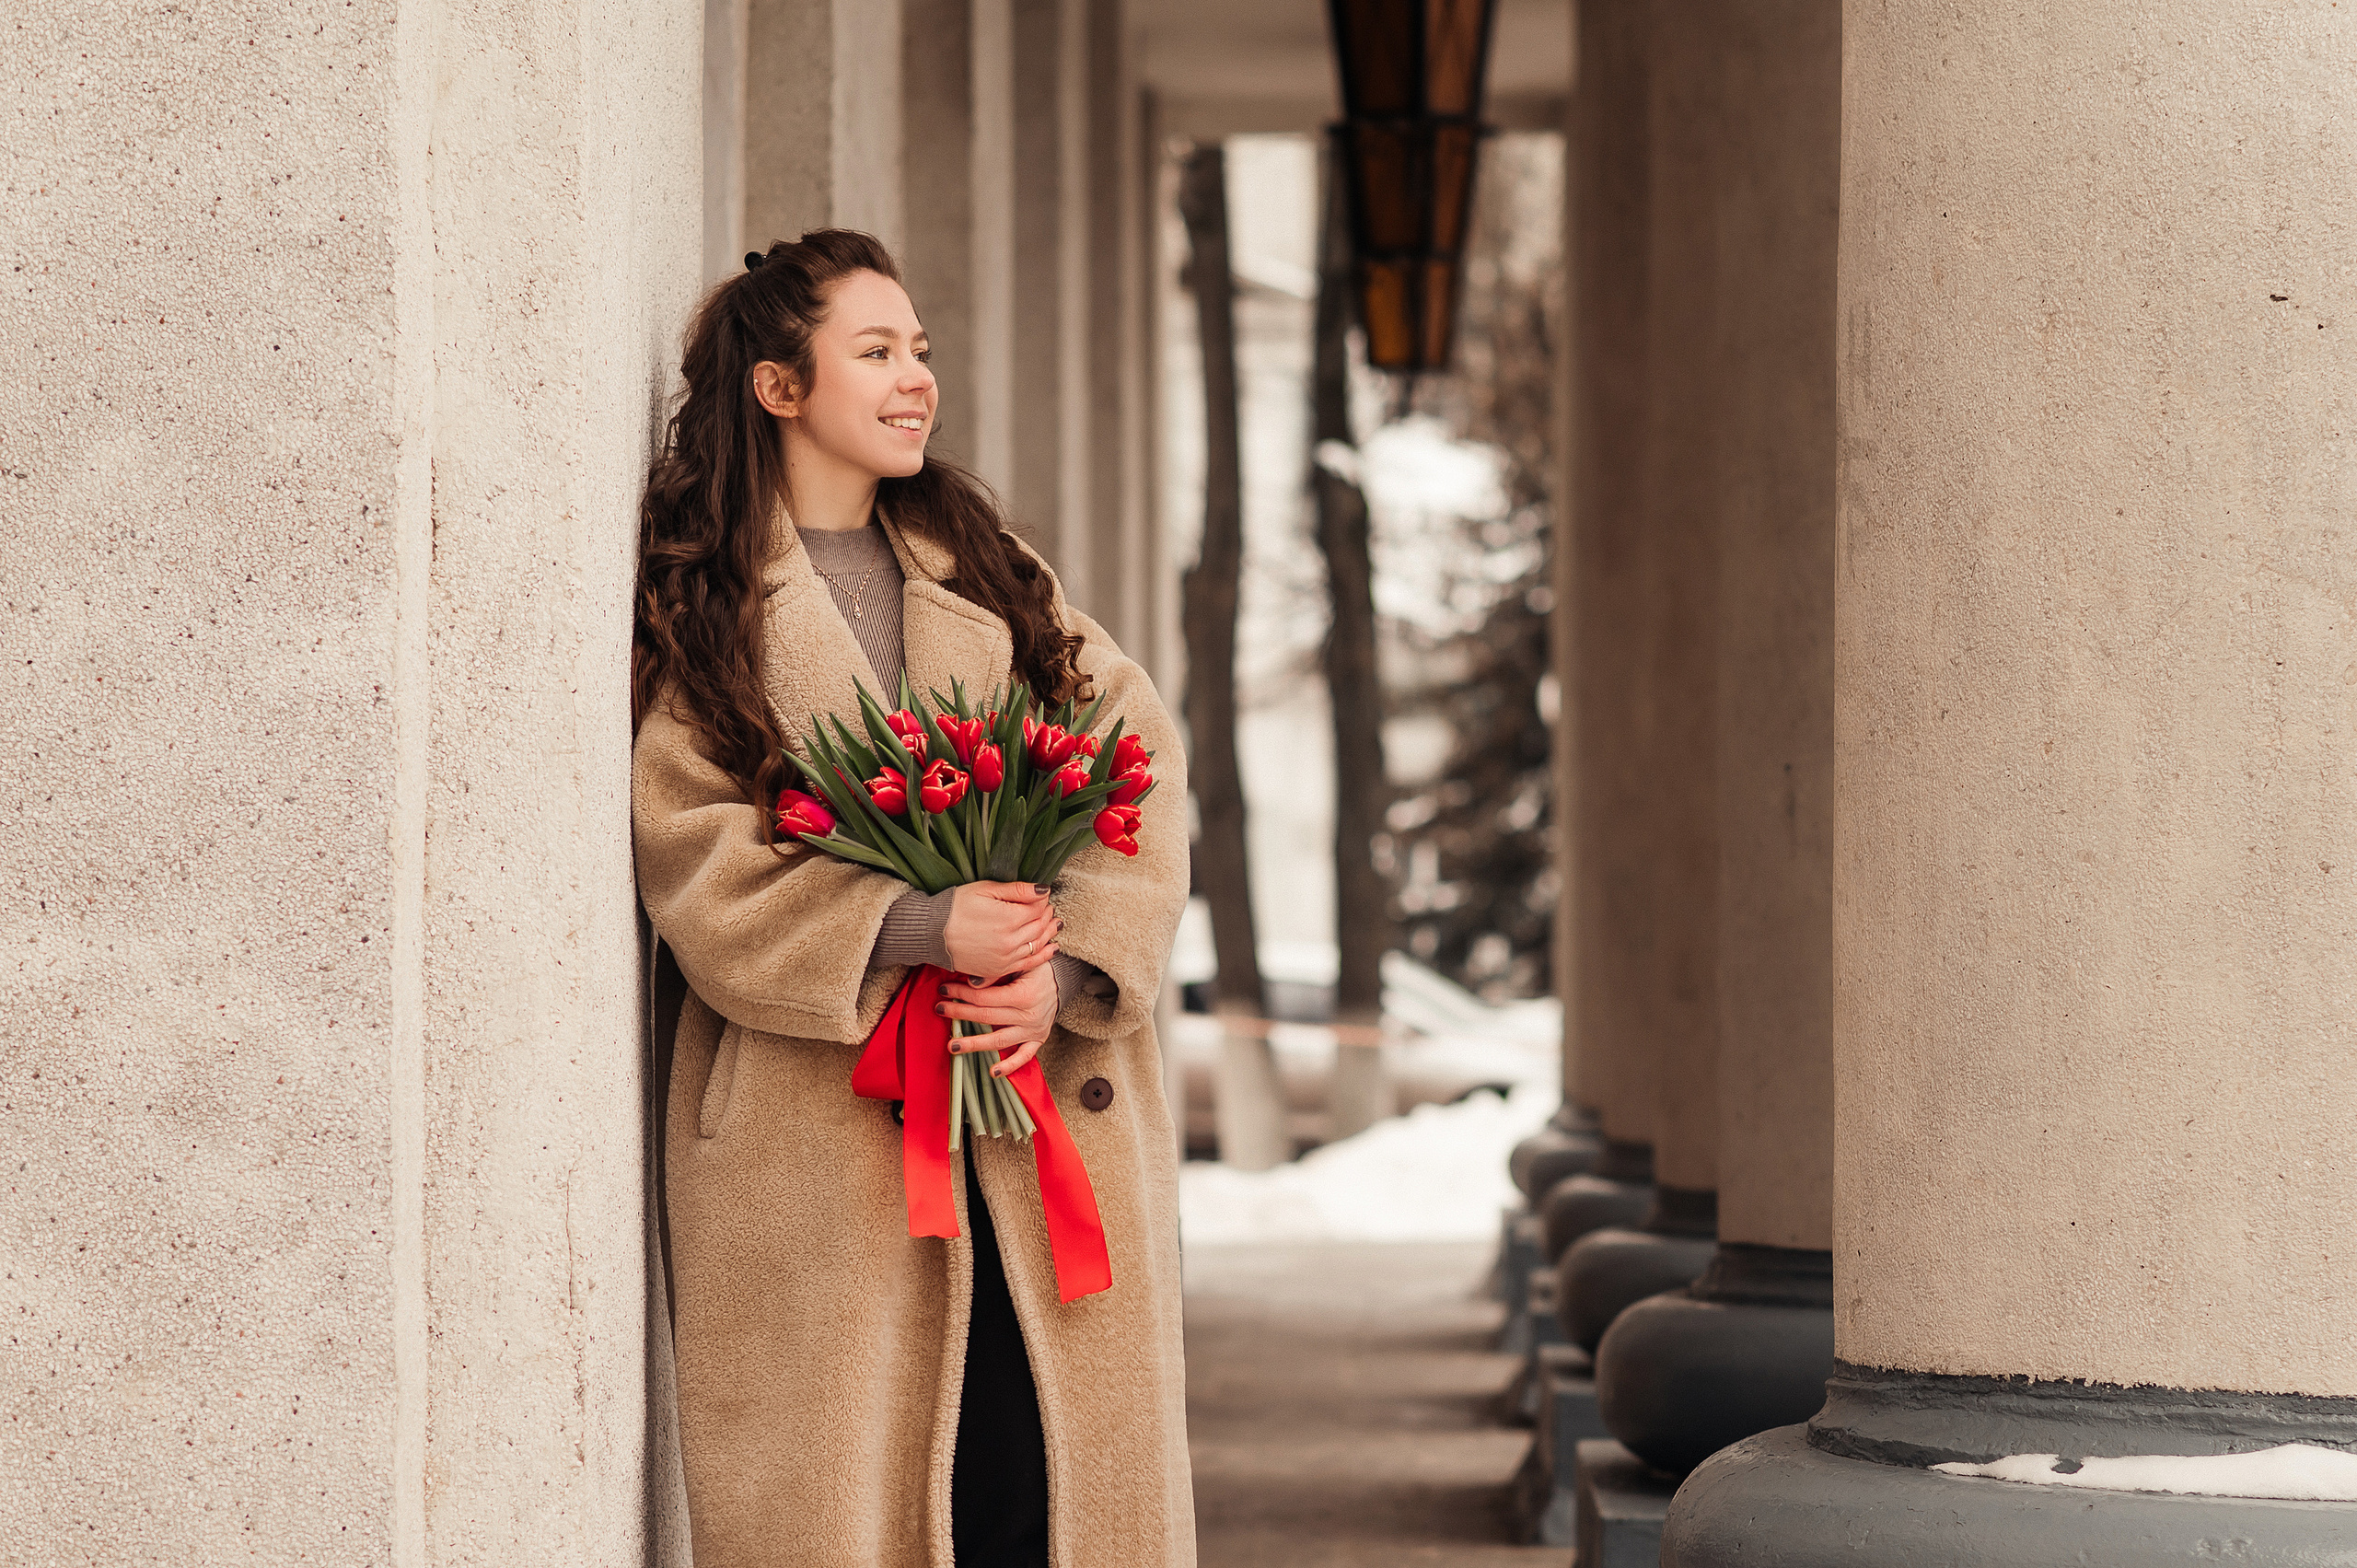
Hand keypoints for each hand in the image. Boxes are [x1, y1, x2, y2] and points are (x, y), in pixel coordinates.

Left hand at [938, 958, 1059, 1076]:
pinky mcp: (1038, 1040)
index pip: (985, 997)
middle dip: (960, 1013)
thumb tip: (972, 982)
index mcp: (1025, 995)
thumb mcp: (1022, 963)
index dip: (962, 993)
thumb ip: (998, 973)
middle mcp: (1029, 1015)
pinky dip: (1010, 1066)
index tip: (945, 990)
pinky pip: (1024, 1056)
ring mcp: (1033, 1030)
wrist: (1062, 982)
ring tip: (952, 1046)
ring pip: (999, 1040)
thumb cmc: (1037, 970)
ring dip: (974, 1044)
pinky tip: (993, 1072)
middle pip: (987, 1018)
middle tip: (940, 1010)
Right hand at [941, 881, 1061, 981]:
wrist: (931, 933)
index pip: (1038, 908)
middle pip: (1040, 927)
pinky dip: (1042, 955)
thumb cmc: (955, 907)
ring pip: (1037, 945)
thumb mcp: (986, 890)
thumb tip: (1044, 889)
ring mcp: (1005, 958)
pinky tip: (1051, 948)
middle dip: (1047, 915)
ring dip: (1048, 934)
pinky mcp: (998, 970)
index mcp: (1009, 918)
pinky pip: (1027, 964)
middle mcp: (1010, 941)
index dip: (1043, 900)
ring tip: (1055, 924)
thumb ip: (1017, 890)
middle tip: (1049, 908)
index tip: (1043, 896)